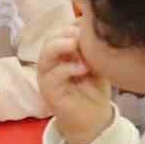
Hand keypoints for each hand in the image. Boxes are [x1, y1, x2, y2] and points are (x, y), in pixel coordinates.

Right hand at [37, 26, 113, 143]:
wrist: (93, 119)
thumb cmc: (94, 88)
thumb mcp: (98, 62)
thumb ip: (93, 47)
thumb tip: (96, 25)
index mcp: (61, 52)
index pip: (60, 30)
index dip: (73, 24)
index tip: (91, 25)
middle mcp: (50, 61)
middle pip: (50, 37)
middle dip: (67, 32)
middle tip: (85, 34)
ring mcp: (46, 75)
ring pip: (46, 53)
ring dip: (62, 46)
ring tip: (78, 45)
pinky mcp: (48, 91)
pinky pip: (53, 75)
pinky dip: (68, 68)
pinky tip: (83, 67)